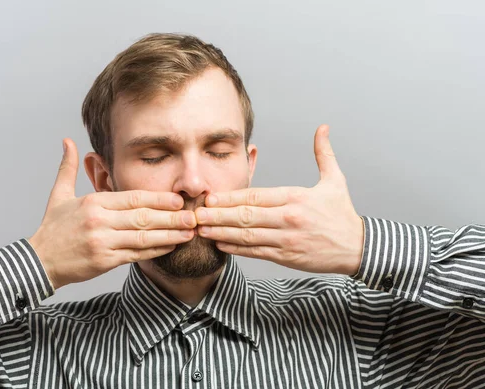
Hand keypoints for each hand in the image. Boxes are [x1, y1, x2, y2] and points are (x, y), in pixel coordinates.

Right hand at [28, 139, 195, 288]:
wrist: (38, 261)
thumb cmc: (52, 229)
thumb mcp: (59, 196)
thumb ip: (68, 168)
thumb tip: (67, 141)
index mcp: (93, 202)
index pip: (132, 198)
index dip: (158, 198)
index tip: (177, 199)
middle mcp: (99, 221)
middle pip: (143, 217)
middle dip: (171, 217)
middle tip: (194, 216)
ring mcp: (103, 242)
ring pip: (143, 237)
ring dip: (169, 234)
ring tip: (189, 232)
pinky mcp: (104, 261)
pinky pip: (136, 254)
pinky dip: (155, 251)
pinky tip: (170, 246)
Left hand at [195, 124, 363, 275]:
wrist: (357, 248)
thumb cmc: (342, 214)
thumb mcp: (335, 181)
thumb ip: (324, 154)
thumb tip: (323, 128)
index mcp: (296, 198)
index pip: (256, 197)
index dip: (230, 198)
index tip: (210, 197)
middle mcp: (289, 219)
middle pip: (246, 217)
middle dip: (218, 216)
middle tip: (196, 214)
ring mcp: (286, 240)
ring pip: (247, 236)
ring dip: (221, 233)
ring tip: (201, 229)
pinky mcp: (287, 256)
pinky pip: (256, 252)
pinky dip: (236, 249)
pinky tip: (220, 244)